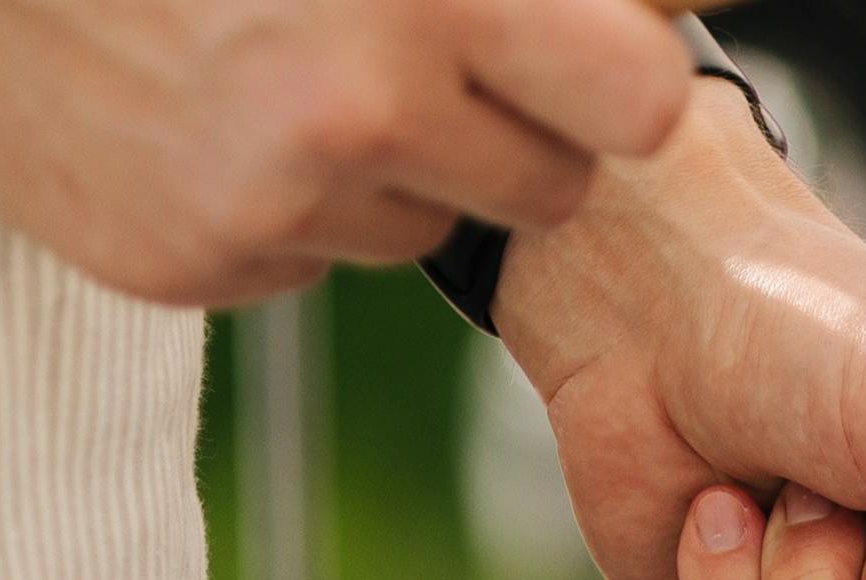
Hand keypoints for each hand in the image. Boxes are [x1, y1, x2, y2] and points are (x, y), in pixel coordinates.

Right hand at [0, 0, 699, 305]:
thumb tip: (680, 6)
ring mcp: (266, 201)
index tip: (588, 55)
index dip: (620, 79)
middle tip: (417, 46)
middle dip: (514, 126)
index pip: (643, 101)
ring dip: (390, 163)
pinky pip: (306, 260)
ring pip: (426, 226)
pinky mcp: (185, 267)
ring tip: (281, 60)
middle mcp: (358, 103)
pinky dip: (278, 203)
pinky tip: (200, 111)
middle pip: (553, 185)